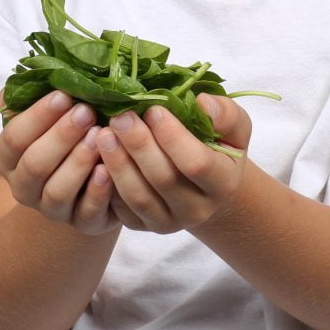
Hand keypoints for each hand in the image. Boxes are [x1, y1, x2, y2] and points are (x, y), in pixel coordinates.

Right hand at [0, 88, 119, 235]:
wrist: (86, 188)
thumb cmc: (65, 141)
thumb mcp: (47, 119)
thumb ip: (33, 100)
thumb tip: (23, 78)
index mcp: (9, 158)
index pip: (14, 139)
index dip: (37, 117)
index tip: (63, 94)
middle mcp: (24, 187)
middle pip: (34, 165)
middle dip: (60, 136)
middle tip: (86, 111)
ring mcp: (53, 210)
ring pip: (57, 191)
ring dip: (78, 162)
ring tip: (99, 137)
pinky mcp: (83, 224)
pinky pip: (87, 212)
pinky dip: (98, 192)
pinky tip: (109, 170)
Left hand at [96, 93, 252, 232]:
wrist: (201, 182)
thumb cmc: (215, 144)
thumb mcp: (232, 125)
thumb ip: (225, 113)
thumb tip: (203, 104)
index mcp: (224, 183)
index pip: (197, 164)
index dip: (173, 137)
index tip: (154, 109)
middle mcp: (198, 210)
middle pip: (164, 180)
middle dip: (139, 145)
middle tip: (120, 116)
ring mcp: (169, 222)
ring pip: (139, 197)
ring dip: (118, 164)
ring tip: (104, 134)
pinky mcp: (143, 225)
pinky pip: (121, 208)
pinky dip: (106, 183)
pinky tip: (97, 157)